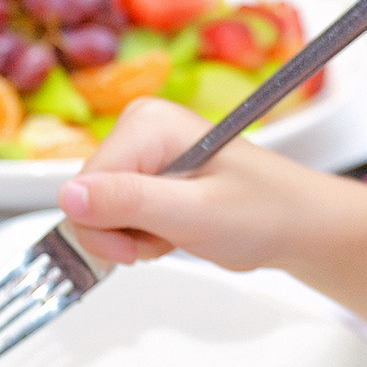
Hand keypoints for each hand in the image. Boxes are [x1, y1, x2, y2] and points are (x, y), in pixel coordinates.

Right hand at [55, 98, 341, 271]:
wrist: (297, 224)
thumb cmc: (264, 213)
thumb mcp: (195, 214)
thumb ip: (131, 203)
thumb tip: (69, 196)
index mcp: (147, 122)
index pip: (84, 184)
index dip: (105, 226)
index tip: (142, 244)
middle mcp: (140, 128)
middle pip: (87, 197)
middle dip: (122, 232)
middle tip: (169, 235)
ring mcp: (143, 153)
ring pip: (99, 212)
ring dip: (134, 237)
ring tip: (179, 232)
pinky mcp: (147, 176)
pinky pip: (117, 215)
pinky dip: (142, 236)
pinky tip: (175, 232)